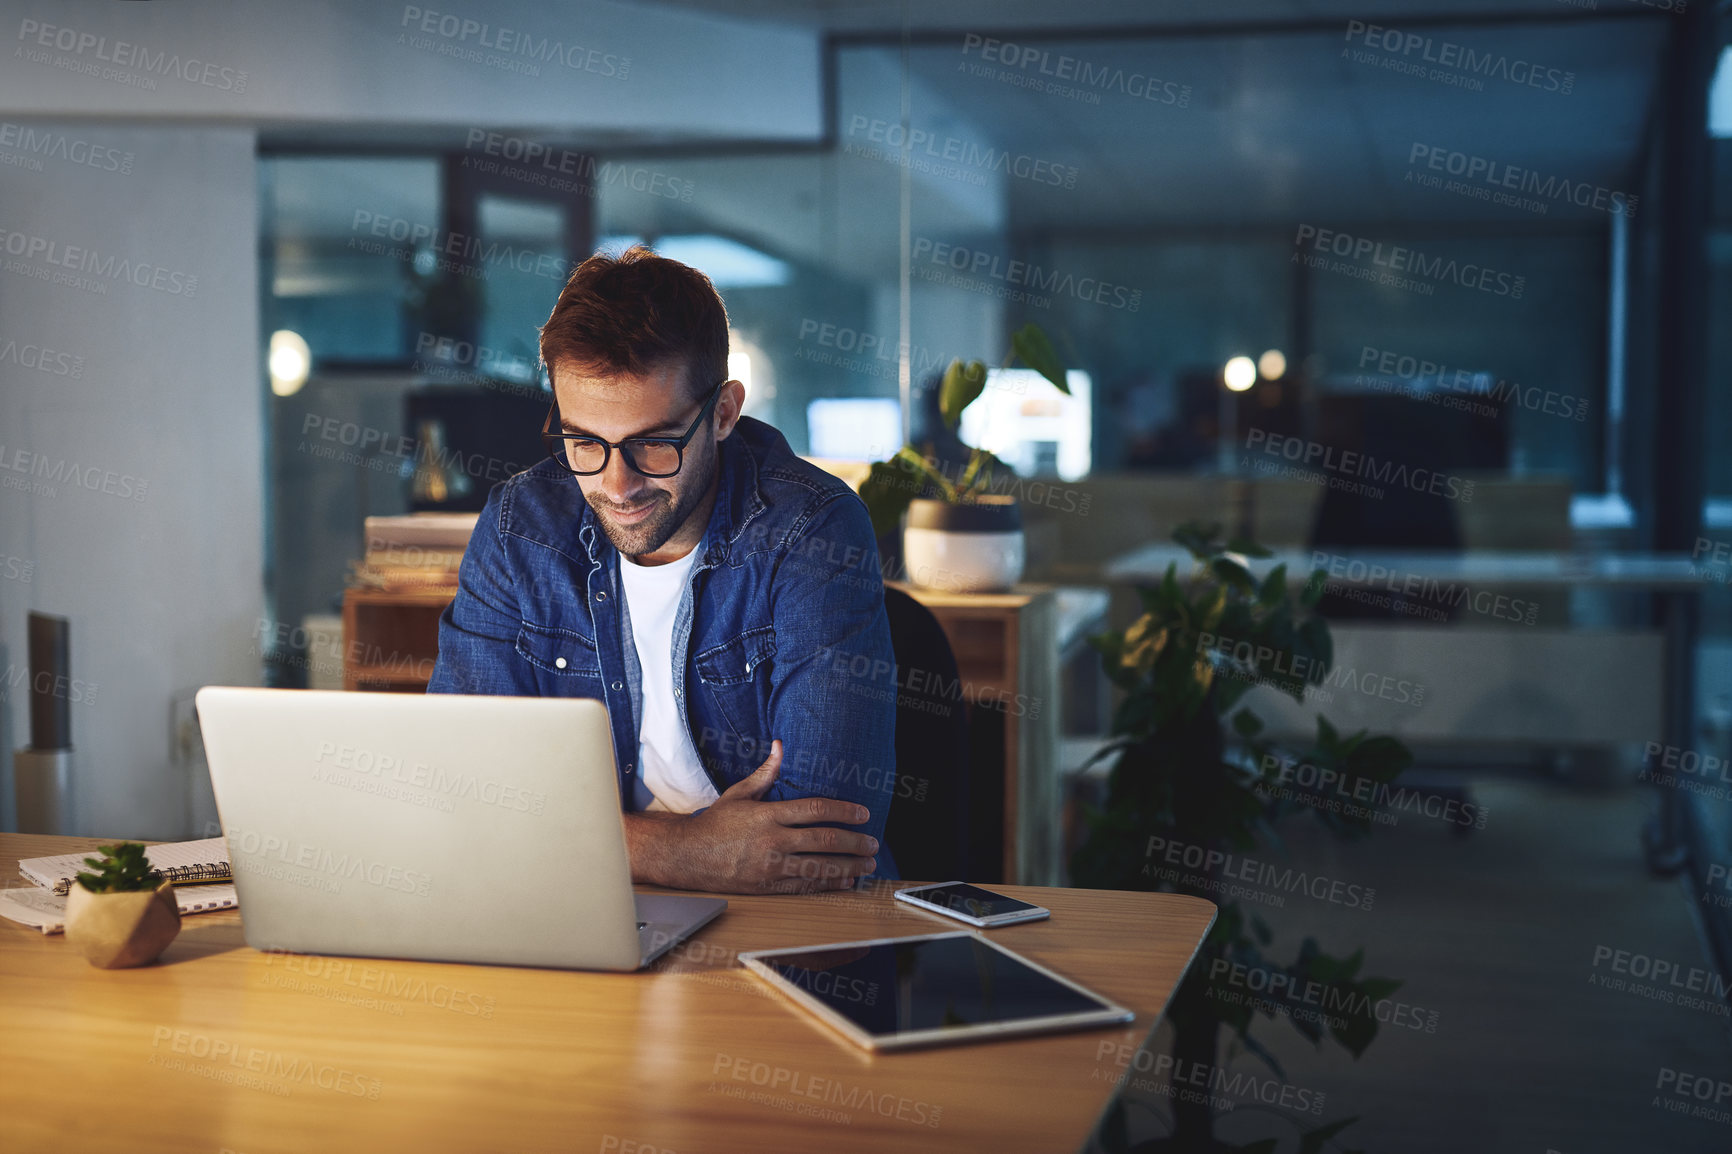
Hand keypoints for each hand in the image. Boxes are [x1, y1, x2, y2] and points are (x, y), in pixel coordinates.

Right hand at [629, 740, 879, 894]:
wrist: (688, 856)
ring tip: (868, 863)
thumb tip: (780, 746)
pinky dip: (829, 884)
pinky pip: (805, 886)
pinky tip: (846, 880)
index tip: (863, 814)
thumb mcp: (739, 794)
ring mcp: (771, 866)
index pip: (816, 810)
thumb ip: (765, 773)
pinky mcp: (768, 886)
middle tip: (873, 842)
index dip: (844, 812)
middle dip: (855, 842)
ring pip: (820, 867)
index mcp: (768, 815)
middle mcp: (772, 841)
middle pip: (825, 841)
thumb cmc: (715, 823)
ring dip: (849, 865)